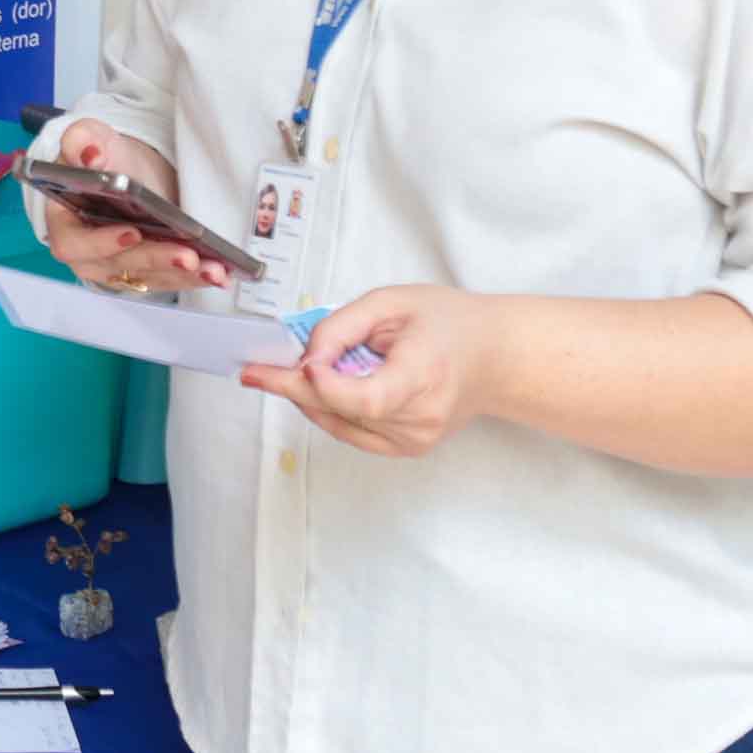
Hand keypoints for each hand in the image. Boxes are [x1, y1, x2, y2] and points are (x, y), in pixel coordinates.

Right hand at [34, 119, 229, 296]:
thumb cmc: (106, 160)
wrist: (130, 172)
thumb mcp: (92, 140)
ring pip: (147, 278)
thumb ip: (83, 141)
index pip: (74, 243)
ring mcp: (116, 267)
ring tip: (213, 268)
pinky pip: (166, 280)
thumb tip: (89, 153)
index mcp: (65, 222)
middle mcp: (87, 254)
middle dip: (156, 260)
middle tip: (188, 255)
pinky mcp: (143, 273)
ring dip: (181, 276)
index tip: (132, 233)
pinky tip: (217, 271)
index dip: (101, 243)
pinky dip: (192, 278)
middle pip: (118, 266)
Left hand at [242, 285, 503, 456]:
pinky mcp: (406, 450)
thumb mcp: (391, 303)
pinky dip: (329, 409)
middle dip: (294, 387)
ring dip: (310, 398)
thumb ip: (341, 327)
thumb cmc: (448, 322)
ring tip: (298, 369)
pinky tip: (323, 387)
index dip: (324, 386)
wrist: (494, 357)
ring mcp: (413, 440)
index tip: (299, 363)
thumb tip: (303, 358)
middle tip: (258, 369)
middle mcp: (420, 418)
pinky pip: (350, 433)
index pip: (364, 399)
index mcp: (423, 377)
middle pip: (340, 412)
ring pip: (337, 425)